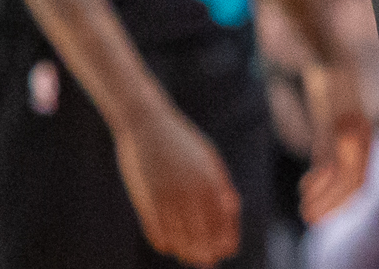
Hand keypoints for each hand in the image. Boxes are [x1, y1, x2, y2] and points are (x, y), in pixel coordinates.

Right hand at [113, 106, 242, 264]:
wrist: (146, 123)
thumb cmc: (182, 141)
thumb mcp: (209, 158)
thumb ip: (222, 185)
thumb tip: (233, 211)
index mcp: (209, 181)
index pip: (222, 223)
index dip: (226, 241)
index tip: (226, 251)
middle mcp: (190, 192)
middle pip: (202, 237)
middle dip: (206, 253)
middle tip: (208, 262)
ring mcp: (166, 198)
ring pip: (179, 240)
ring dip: (185, 252)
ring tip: (188, 256)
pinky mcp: (145, 201)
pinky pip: (157, 233)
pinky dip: (163, 243)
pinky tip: (168, 245)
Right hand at [296, 62, 373, 221]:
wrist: (326, 50)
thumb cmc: (328, 82)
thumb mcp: (334, 115)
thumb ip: (331, 141)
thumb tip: (321, 169)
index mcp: (365, 132)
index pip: (362, 176)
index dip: (344, 199)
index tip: (326, 213)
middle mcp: (362, 133)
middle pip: (357, 182)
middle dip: (334, 205)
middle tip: (312, 219)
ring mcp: (351, 128)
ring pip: (345, 176)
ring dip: (325, 199)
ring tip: (306, 211)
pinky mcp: (336, 122)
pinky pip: (331, 160)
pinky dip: (319, 181)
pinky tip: (304, 188)